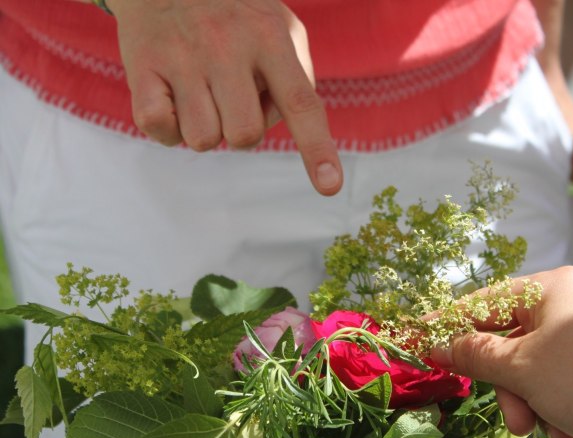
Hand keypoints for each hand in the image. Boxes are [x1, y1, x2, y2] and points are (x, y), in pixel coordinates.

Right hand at [107, 0, 342, 195]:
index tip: (330, 187)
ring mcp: (182, 56)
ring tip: (199, 92)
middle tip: (228, 98)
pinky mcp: (143, 66)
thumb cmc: (233, 15)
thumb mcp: (278, 27)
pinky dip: (168, 129)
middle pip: (245, 135)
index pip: (301, 103)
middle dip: (240, 131)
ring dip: (204, 129)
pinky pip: (160, 130)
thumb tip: (273, 127)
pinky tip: (171, 98)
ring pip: (203, 140)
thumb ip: (294, 78)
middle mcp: (227, 44)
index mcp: (270, 37)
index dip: (318, 149)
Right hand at [430, 267, 572, 437]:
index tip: (419, 340)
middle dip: (508, 387)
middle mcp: (572, 300)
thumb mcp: (521, 367)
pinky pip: (566, 374)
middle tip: (512, 419)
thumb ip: (473, 355)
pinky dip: (558, 402)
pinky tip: (568, 432)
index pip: (483, 303)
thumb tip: (436, 347)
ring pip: (539, 364)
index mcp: (550, 288)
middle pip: (513, 341)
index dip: (449, 325)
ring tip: (544, 432)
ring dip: (533, 402)